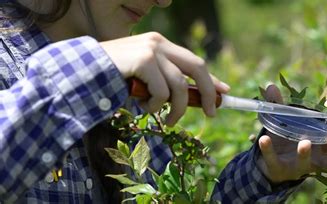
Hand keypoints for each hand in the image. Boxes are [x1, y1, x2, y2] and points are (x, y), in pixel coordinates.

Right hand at [100, 32, 229, 124]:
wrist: (80, 71)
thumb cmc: (111, 78)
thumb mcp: (144, 79)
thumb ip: (164, 82)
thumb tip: (191, 98)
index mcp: (160, 44)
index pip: (194, 62)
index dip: (211, 79)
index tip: (224, 92)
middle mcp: (158, 43)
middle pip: (197, 67)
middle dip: (208, 92)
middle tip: (212, 113)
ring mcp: (151, 50)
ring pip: (179, 86)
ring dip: (176, 109)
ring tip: (167, 119)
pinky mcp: (143, 60)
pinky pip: (161, 92)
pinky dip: (156, 106)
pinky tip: (145, 107)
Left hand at [256, 84, 326, 183]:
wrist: (269, 164)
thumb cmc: (286, 140)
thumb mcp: (285, 123)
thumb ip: (280, 106)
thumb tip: (271, 86)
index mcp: (322, 147)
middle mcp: (314, 159)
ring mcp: (297, 166)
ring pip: (306, 165)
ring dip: (305, 154)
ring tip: (304, 142)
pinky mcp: (278, 169)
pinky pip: (273, 161)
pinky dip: (268, 150)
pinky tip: (264, 138)